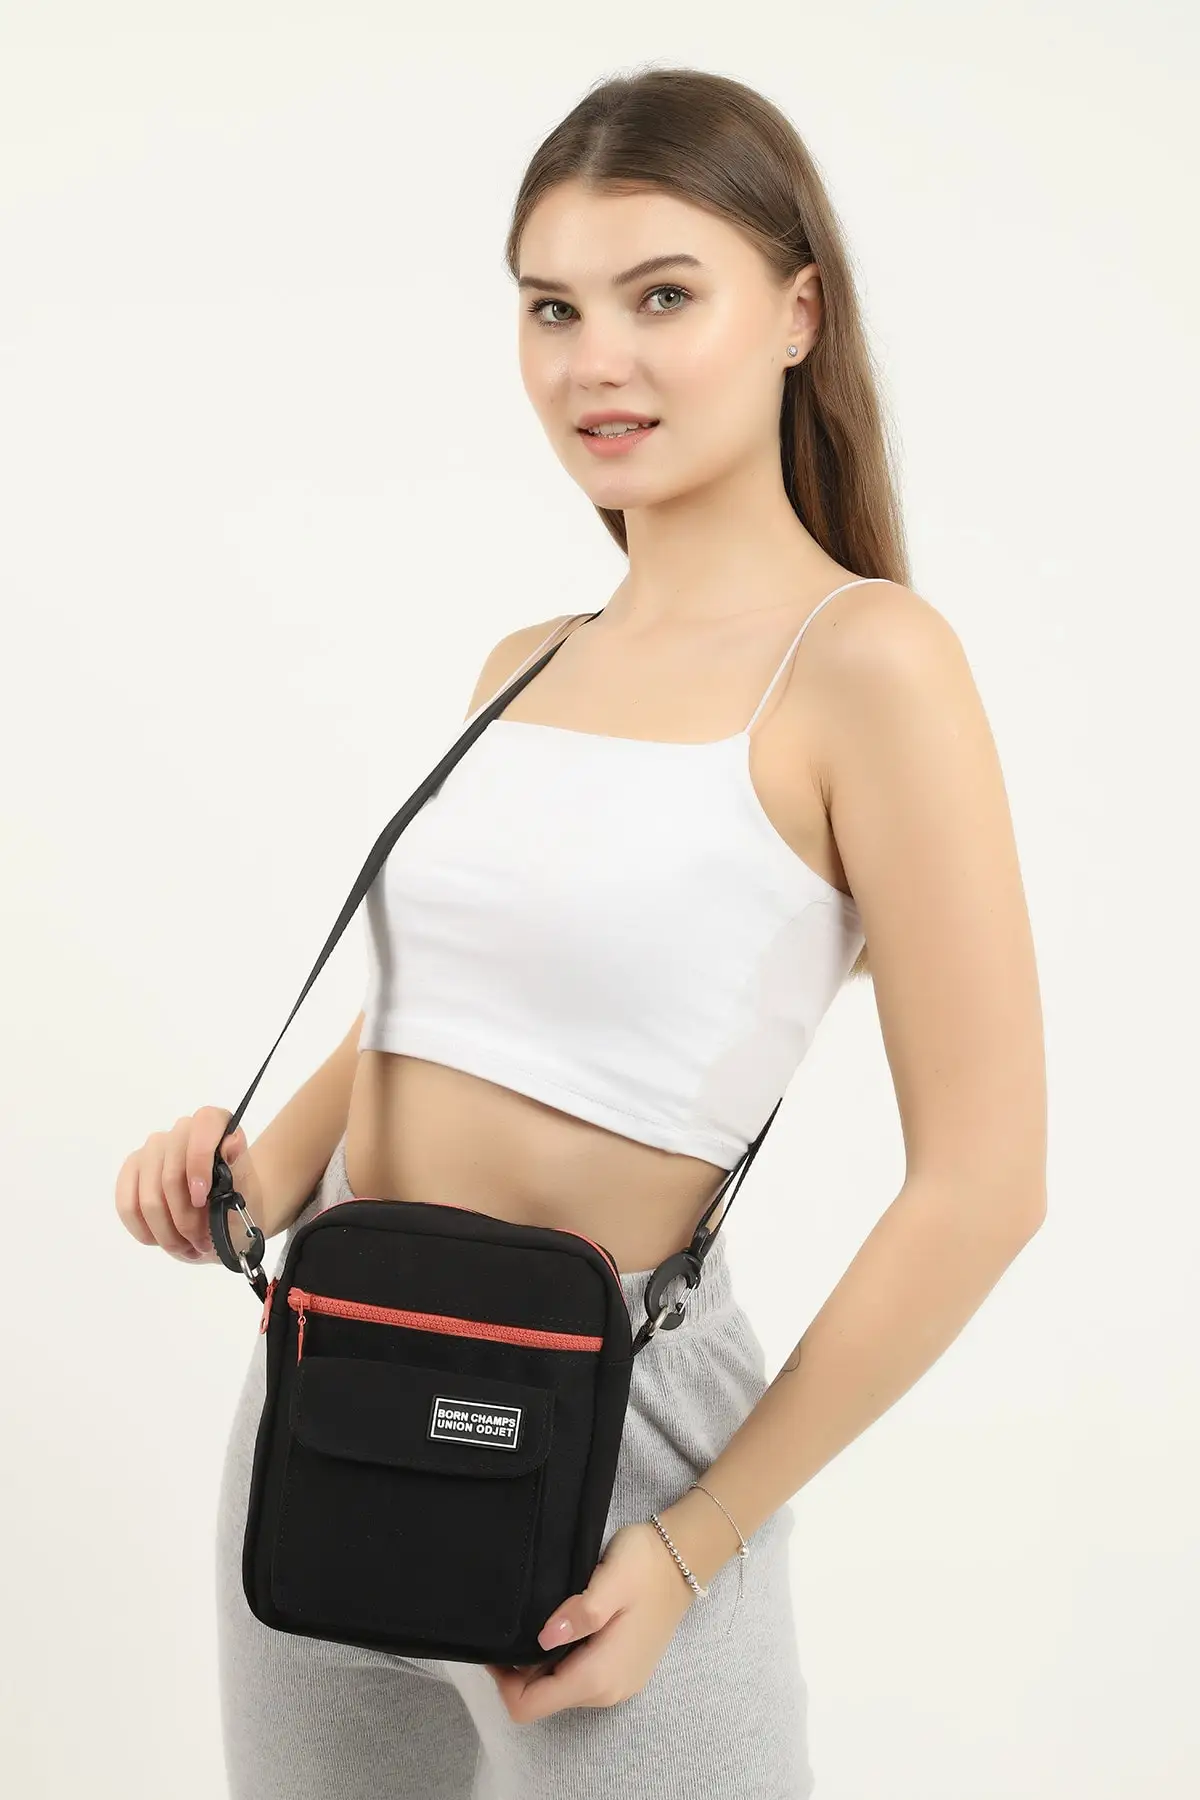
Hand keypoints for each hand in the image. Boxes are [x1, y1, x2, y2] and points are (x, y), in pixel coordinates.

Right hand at [114, 1107, 258, 1264]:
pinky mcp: (132, 1171)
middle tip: (202, 1242)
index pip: (203, 1126)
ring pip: (148, 1197)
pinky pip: (127, 1205)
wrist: (227, 1217)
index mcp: (214, 1124)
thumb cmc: (240, 1202)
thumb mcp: (247, 1190)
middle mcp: (181, 1130)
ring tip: (186, 1245)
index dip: (199, 1163)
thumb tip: (233, 1141)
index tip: (203, 1199)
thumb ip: (238, 1167)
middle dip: (185, 1218)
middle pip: (170, 1176)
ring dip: (167, 1232)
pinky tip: (162, 1238)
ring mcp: (152, 1150)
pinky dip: (145, 1231)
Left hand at [484, 1520, 696, 1720]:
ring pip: (559, 1691)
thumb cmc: (645, 1565)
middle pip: (542, 1700)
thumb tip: (545, 1638)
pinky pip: (577, 1679)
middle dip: (519, 1672)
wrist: (683, 1560)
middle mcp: (607, 1692)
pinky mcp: (621, 1673)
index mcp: (598, 1675)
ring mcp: (617, 1685)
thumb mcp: (611, 1580)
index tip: (497, 1644)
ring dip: (540, 1665)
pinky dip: (559, 1661)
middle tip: (513, 1626)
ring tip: (537, 1621)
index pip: (530, 1705)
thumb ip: (581, 1612)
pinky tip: (560, 1627)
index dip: (503, 1681)